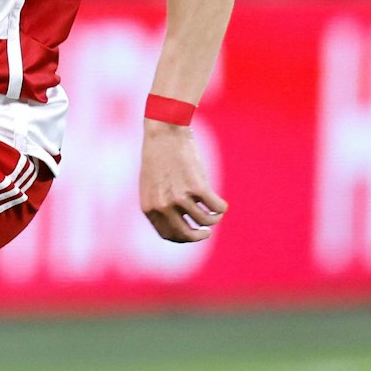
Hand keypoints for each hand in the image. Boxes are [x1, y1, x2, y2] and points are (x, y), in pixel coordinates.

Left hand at [138, 121, 226, 242]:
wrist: (165, 132)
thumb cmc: (159, 156)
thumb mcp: (151, 184)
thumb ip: (160, 204)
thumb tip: (180, 223)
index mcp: (150, 208)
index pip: (168, 234)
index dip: (183, 238)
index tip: (193, 234)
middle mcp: (163, 206)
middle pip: (187, 234)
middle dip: (199, 236)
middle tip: (207, 232)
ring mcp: (180, 198)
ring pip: (205, 220)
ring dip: (213, 218)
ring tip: (215, 212)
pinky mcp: (198, 188)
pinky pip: (216, 207)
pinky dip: (221, 208)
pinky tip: (221, 204)